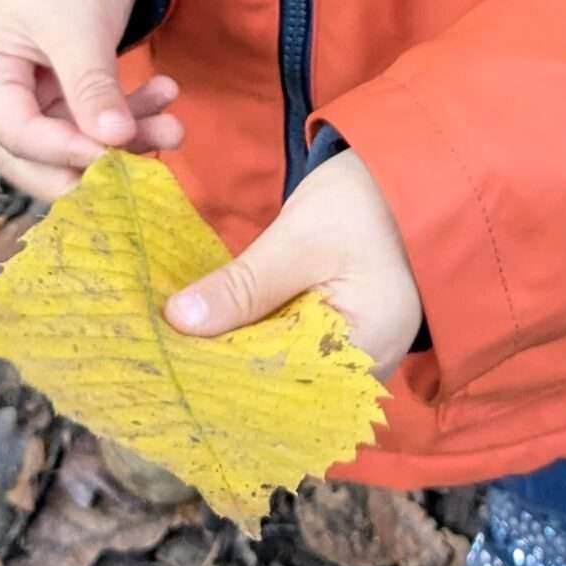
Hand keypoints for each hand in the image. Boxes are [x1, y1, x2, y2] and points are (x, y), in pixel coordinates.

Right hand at [0, 0, 182, 201]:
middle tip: (151, 153)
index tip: (116, 158)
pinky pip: (83, 123)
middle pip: (34, 154)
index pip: (16, 132)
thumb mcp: (78, 23)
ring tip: (175, 124)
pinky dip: (122, 115)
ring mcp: (17, 99)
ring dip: (121, 137)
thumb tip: (115, 143)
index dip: (65, 151)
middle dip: (98, 157)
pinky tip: (163, 95)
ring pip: (66, 143)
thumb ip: (91, 85)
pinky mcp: (48, 98)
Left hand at [166, 151, 423, 380]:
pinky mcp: (339, 340)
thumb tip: (178, 321)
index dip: (225, 386)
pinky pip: (290, 356)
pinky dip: (253, 346)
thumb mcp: (298, 238)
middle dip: (223, 378)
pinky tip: (212, 338)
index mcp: (367, 352)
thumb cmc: (364, 200)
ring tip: (175, 355)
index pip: (286, 392)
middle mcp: (364, 372)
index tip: (169, 372)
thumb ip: (244, 286)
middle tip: (162, 364)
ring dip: (234, 362)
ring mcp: (353, 359)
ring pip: (282, 375)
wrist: (404, 172)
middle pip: (282, 391)